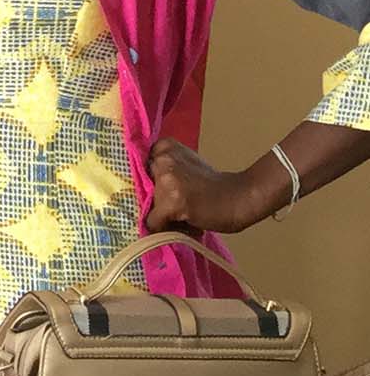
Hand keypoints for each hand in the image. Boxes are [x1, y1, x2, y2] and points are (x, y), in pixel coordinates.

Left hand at [145, 136, 282, 234]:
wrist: (242, 197)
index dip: (150, 184)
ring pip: (148, 207)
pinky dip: (165, 228)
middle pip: (141, 189)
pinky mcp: (172, 202)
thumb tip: (134, 190)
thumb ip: (163, 170)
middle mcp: (162, 159)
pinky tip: (186, 224)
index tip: (164, 191)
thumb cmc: (212, 186)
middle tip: (179, 205)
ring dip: (163, 216)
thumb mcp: (185, 166)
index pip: (138, 170)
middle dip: (155, 201)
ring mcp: (167, 180)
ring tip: (186, 214)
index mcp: (164, 146)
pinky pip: (154, 222)